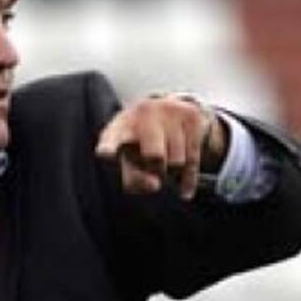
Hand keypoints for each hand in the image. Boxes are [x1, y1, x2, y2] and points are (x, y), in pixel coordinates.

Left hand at [94, 94, 226, 199]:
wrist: (169, 110)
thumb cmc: (141, 143)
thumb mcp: (131, 161)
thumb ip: (135, 180)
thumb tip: (154, 185)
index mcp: (120, 126)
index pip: (111, 140)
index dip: (108, 148)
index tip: (106, 154)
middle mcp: (143, 112)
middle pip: (155, 157)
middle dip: (157, 168)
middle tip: (153, 162)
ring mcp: (169, 110)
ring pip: (177, 161)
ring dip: (172, 170)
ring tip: (166, 157)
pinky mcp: (191, 115)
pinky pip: (194, 159)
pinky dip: (188, 179)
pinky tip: (184, 189)